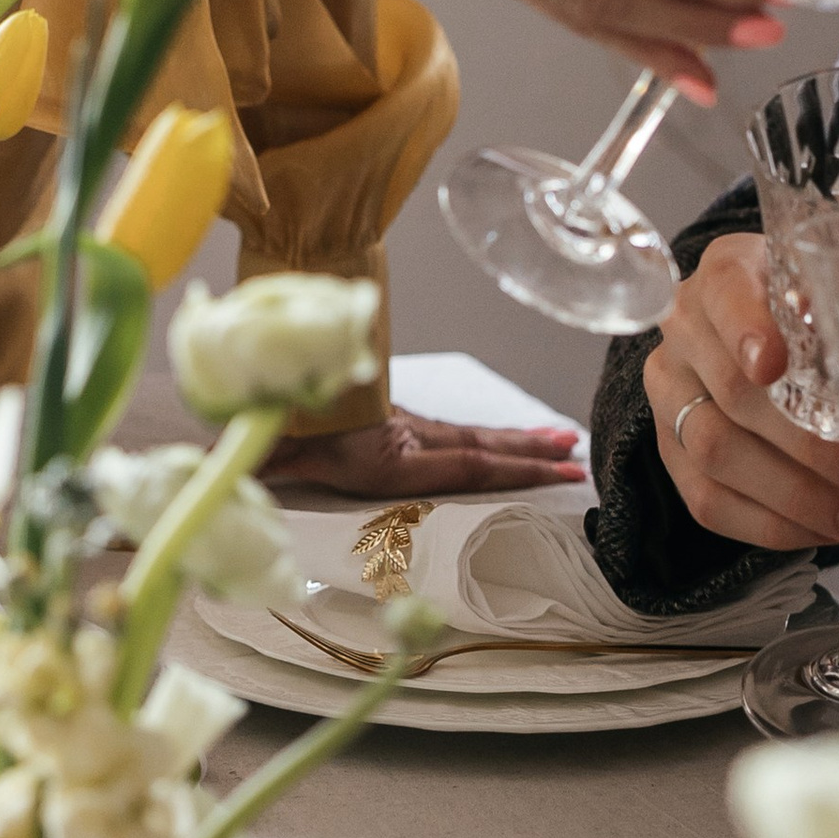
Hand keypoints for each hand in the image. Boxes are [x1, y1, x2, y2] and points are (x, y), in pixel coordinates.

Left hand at [263, 401, 587, 500]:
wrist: (261, 362)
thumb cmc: (264, 412)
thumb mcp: (271, 446)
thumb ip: (273, 462)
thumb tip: (262, 469)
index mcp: (384, 455)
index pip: (466, 463)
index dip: (515, 471)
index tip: (559, 475)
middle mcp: (402, 438)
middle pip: (480, 446)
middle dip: (531, 454)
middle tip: (577, 457)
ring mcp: (399, 426)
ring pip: (468, 435)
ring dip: (515, 441)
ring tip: (559, 442)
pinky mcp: (389, 419)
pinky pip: (447, 432)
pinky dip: (481, 437)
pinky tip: (496, 441)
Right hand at [643, 233, 838, 551]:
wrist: (761, 331)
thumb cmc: (816, 310)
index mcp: (727, 271)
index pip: (727, 292)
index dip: (748, 329)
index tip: (775, 366)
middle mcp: (683, 328)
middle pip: (731, 391)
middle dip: (805, 444)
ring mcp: (669, 391)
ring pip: (715, 453)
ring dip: (791, 494)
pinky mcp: (668, 448)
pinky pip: (707, 500)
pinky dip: (768, 525)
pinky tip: (818, 530)